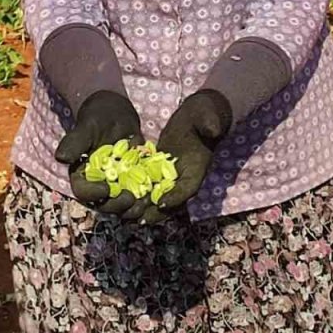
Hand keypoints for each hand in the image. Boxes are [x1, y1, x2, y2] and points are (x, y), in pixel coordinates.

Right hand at [54, 91, 143, 213]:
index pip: (83, 192)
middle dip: (118, 206)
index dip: (94, 194)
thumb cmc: (97, 117)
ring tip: (147, 200)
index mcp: (81, 175)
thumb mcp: (87, 127)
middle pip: (105, 204)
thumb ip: (75, 142)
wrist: (116, 112)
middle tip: (132, 199)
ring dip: (134, 207)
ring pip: (123, 205)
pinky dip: (147, 197)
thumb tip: (61, 157)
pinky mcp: (133, 182)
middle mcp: (98, 184)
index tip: (106, 189)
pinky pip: (139, 196)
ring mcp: (116, 184)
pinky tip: (156, 192)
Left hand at [133, 90, 232, 224]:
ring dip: (142, 208)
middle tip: (136, 217)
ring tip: (124, 212)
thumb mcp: (208, 117)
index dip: (175, 198)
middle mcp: (184, 179)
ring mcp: (170, 178)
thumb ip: (211, 124)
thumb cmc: (204, 116)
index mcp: (197, 171)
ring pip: (156, 200)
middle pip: (170, 203)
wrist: (196, 116)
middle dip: (154, 212)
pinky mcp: (158, 172)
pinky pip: (147, 189)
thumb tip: (213, 129)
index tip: (159, 203)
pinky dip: (136, 196)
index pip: (188, 190)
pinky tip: (120, 199)